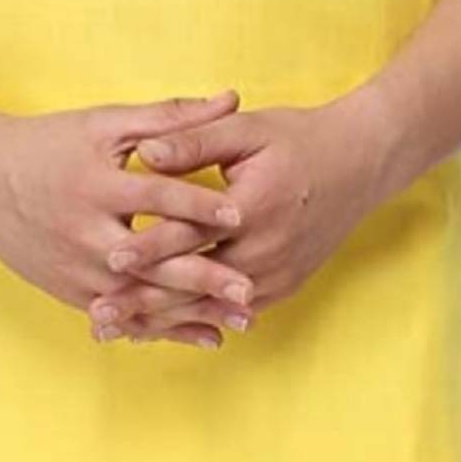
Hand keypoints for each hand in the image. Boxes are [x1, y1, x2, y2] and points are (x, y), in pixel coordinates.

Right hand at [0, 93, 255, 346]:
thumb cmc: (49, 144)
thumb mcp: (107, 124)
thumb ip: (172, 117)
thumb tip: (231, 99)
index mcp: (97, 187)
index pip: (156, 198)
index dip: (199, 205)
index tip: (242, 215)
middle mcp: (85, 235)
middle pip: (154, 261)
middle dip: (204, 277)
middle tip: (250, 290)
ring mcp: (78, 271)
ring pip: (143, 299)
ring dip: (194, 313)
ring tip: (241, 323)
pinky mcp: (72, 294)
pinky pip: (125, 317)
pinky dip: (165, 328)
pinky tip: (203, 335)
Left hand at [88, 91, 393, 342]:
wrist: (362, 163)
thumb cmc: (299, 139)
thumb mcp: (246, 129)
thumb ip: (194, 141)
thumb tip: (146, 152)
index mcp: (254, 206)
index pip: (191, 232)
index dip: (148, 247)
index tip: (108, 260)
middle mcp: (267, 249)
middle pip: (194, 283)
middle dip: (144, 301)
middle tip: (98, 315)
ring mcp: (278, 274)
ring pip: (210, 308)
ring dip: (163, 321)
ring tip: (117, 332)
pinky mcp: (284, 287)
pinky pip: (232, 314)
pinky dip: (194, 322)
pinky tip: (158, 330)